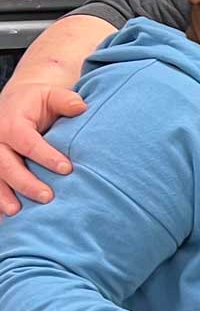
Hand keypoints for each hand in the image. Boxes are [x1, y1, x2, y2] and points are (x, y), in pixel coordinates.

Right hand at [0, 83, 86, 214]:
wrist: (15, 101)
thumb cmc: (38, 101)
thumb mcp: (52, 95)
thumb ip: (66, 100)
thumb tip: (81, 107)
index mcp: (11, 124)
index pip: (28, 142)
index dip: (46, 156)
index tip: (67, 169)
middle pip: (7, 164)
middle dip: (26, 182)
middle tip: (48, 197)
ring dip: (4, 195)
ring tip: (17, 212)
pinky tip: (5, 216)